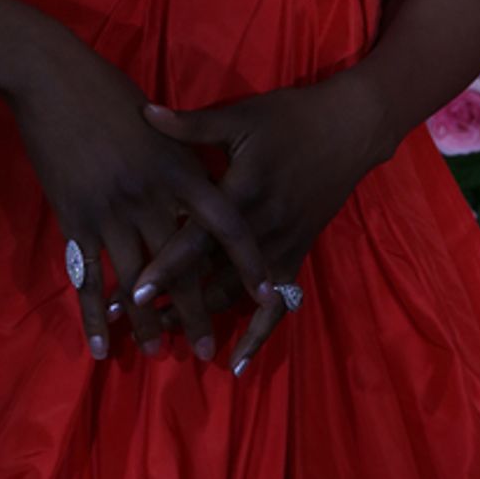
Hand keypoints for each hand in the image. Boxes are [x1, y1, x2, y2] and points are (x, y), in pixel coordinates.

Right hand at [5, 33, 280, 366]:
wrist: (50, 76)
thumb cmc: (106, 89)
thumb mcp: (156, 121)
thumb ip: (181, 156)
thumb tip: (199, 187)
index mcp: (178, 168)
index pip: (224, 224)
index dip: (247, 260)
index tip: (267, 292)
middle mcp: (150, 195)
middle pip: (183, 265)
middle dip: (196, 310)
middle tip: (207, 350)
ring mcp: (111, 210)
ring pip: (136, 281)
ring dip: (147, 323)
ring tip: (158, 352)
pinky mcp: (75, 217)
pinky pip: (87, 277)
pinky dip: (94, 315)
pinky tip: (99, 344)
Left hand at [132, 70, 387, 377]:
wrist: (348, 129)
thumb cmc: (287, 118)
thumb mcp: (239, 117)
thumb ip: (191, 125)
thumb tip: (144, 113)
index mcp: (241, 194)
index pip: (197, 238)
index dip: (166, 266)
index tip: (136, 293)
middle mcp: (260, 229)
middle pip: (210, 276)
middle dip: (172, 302)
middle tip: (132, 323)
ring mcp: (282, 247)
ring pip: (235, 295)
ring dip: (200, 317)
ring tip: (163, 336)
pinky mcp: (296, 256)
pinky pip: (276, 306)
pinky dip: (257, 336)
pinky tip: (236, 365)